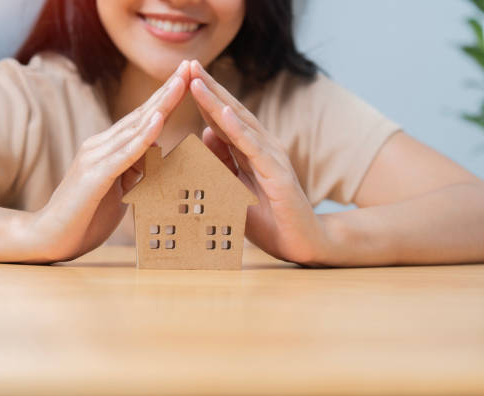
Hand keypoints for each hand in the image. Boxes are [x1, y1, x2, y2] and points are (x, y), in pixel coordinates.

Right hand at [27, 61, 190, 261]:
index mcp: (108, 149)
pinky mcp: (94, 177)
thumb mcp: (119, 189)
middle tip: (191, 66)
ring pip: (134, 128)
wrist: (48, 239)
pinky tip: (159, 121)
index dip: (165, 98)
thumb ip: (135, 167)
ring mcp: (95, 159)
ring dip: (159, 105)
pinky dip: (143, 137)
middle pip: (140, 115)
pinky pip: (123, 154)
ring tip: (180, 83)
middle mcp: (100, 146)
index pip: (142, 119)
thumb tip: (156, 147)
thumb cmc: (85, 216)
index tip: (188, 78)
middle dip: (167, 91)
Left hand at [189, 60, 329, 264]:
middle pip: (231, 112)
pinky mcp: (278, 174)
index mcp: (251, 150)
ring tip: (197, 80)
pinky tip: (221, 114)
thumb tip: (205, 133)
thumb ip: (222, 162)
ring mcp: (272, 158)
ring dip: (217, 101)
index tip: (182, 77)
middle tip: (187, 64)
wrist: (301, 243)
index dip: (204, 98)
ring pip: (241, 124)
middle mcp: (262, 147)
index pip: (224, 119)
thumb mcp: (235, 188)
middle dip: (209, 88)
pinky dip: (237, 130)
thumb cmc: (269, 218)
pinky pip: (253, 148)